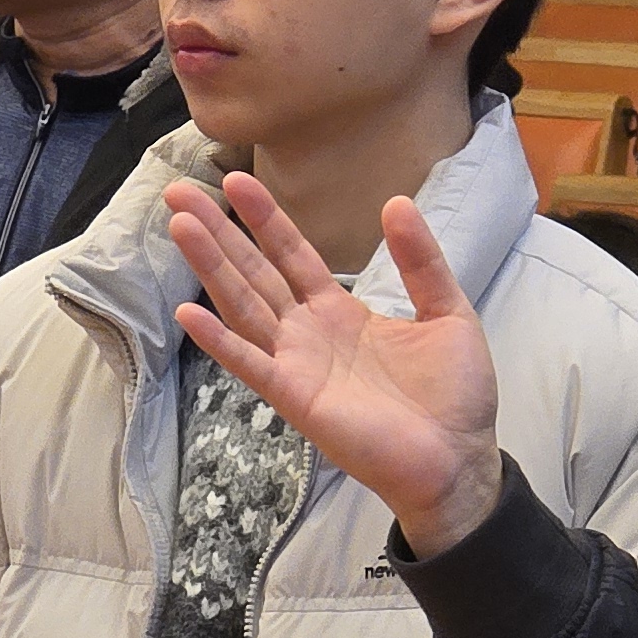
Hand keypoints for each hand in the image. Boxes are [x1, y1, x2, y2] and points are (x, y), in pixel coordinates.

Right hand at [161, 175, 501, 555]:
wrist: (458, 459)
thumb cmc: (454, 395)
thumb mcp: (446, 311)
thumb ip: (420, 261)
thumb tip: (395, 202)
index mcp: (339, 311)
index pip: (291, 254)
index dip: (264, 218)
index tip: (235, 179)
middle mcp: (308, 333)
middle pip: (254, 272)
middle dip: (218, 232)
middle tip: (179, 192)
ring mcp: (296, 365)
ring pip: (243, 306)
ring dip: (211, 268)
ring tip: (181, 226)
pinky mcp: (296, 398)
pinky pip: (251, 364)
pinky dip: (220, 340)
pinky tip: (189, 311)